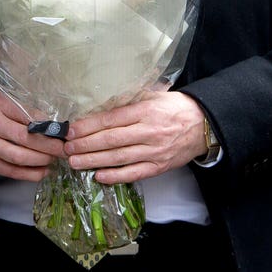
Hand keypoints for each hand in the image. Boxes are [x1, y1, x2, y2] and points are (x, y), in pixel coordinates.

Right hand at [0, 91, 64, 179]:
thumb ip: (21, 109)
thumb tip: (51, 121)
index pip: (27, 115)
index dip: (48, 125)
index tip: (63, 131)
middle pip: (26, 138)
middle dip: (50, 146)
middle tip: (65, 148)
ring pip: (19, 157)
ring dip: (42, 160)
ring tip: (55, 158)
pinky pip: (11, 171)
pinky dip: (30, 173)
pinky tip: (43, 171)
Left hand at [64, 91, 205, 183]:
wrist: (204, 125)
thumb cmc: (175, 107)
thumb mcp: (155, 94)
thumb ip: (131, 97)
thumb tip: (102, 98)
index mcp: (146, 110)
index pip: (112, 119)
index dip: (90, 125)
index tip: (72, 129)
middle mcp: (149, 131)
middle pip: (112, 140)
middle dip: (86, 145)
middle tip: (67, 148)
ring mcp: (154, 151)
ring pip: (119, 158)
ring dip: (94, 161)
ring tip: (75, 162)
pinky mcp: (159, 166)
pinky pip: (134, 173)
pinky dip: (116, 176)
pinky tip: (98, 176)